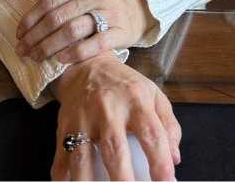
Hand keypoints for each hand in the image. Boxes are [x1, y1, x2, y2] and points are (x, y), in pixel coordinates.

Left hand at [16, 0, 153, 62]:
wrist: (141, 3)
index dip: (30, 18)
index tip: (18, 33)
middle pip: (58, 17)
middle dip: (35, 36)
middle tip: (22, 51)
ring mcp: (112, 11)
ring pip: (73, 30)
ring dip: (50, 46)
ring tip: (37, 57)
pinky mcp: (122, 31)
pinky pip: (97, 43)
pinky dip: (77, 53)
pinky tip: (61, 59)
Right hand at [49, 51, 180, 180]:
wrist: (87, 65)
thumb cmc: (125, 86)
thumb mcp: (154, 94)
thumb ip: (168, 125)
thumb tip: (174, 157)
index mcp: (136, 100)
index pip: (152, 133)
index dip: (160, 160)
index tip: (166, 181)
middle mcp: (108, 108)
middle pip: (115, 149)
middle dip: (122, 178)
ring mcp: (83, 117)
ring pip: (82, 155)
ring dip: (87, 181)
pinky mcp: (64, 125)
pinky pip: (60, 153)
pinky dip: (61, 173)